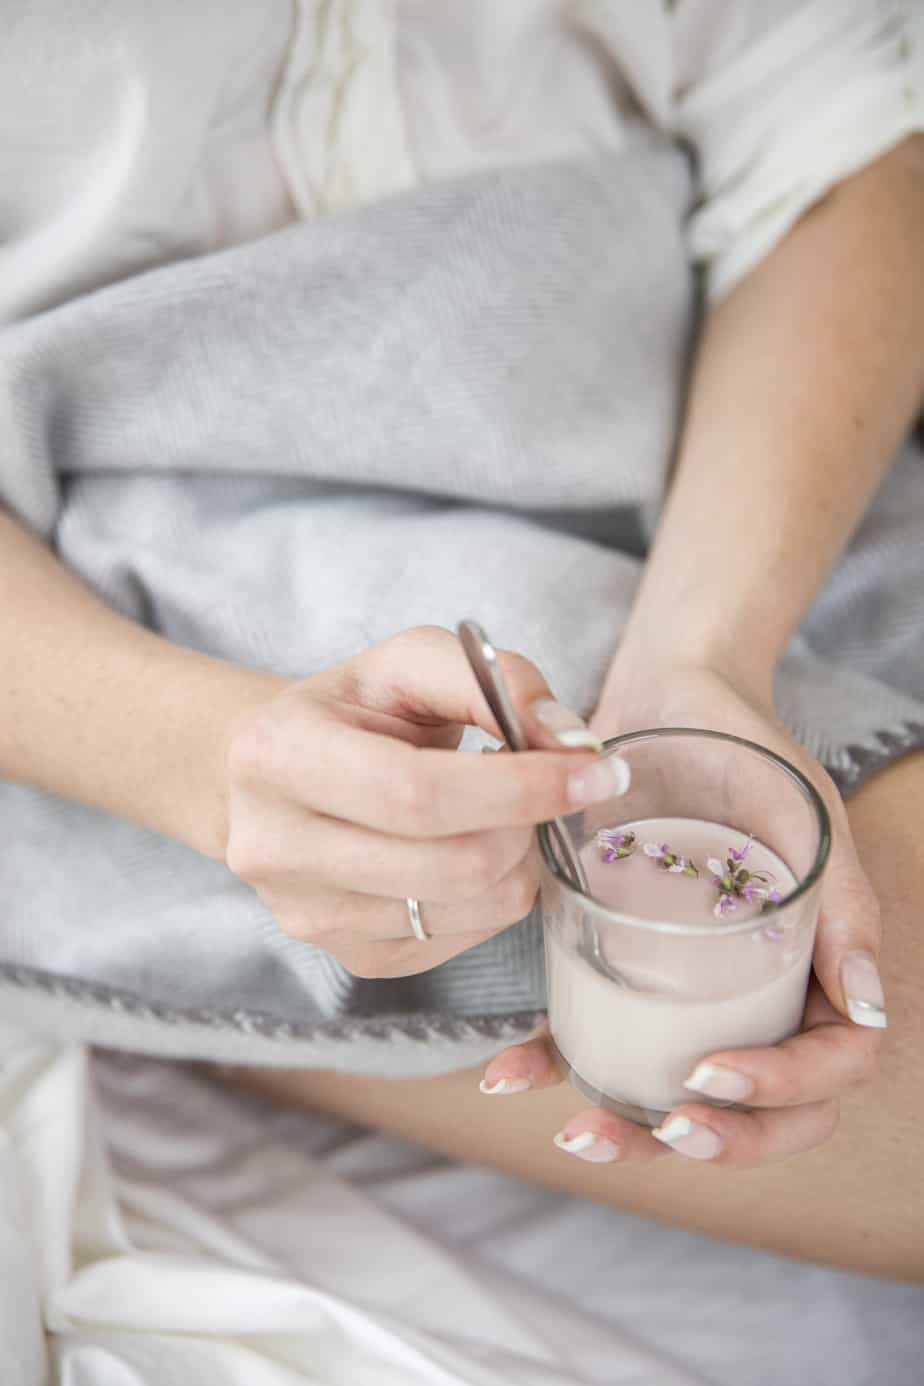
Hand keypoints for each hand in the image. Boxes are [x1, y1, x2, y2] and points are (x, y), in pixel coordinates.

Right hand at [223, 626, 629, 977]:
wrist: (272, 776)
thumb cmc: (352, 711)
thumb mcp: (408, 662)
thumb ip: (493, 680)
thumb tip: (572, 741)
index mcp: (280, 755)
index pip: (418, 794)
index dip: (519, 787)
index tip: (593, 770)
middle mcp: (277, 848)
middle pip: (453, 864)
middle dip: (528, 822)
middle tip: (547, 785)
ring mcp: (309, 915)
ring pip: (470, 908)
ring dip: (519, 857)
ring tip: (501, 810)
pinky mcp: (350, 956)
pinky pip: (464, 938)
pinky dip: (494, 890)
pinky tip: (472, 847)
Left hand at [478, 661, 885, 1166]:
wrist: (670, 693)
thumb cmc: (748, 751)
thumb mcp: (804, 816)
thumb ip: (843, 907)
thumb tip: (868, 1010)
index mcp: (819, 966)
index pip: (828, 1069)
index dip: (780, 1095)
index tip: (709, 1077)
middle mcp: (759, 989)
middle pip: (761, 1107)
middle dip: (715, 1139)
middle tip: (661, 1129)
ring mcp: (693, 984)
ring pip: (679, 1090)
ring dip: (633, 1127)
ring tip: (577, 1131)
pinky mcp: (627, 963)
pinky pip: (603, 1029)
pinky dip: (560, 1061)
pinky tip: (509, 1073)